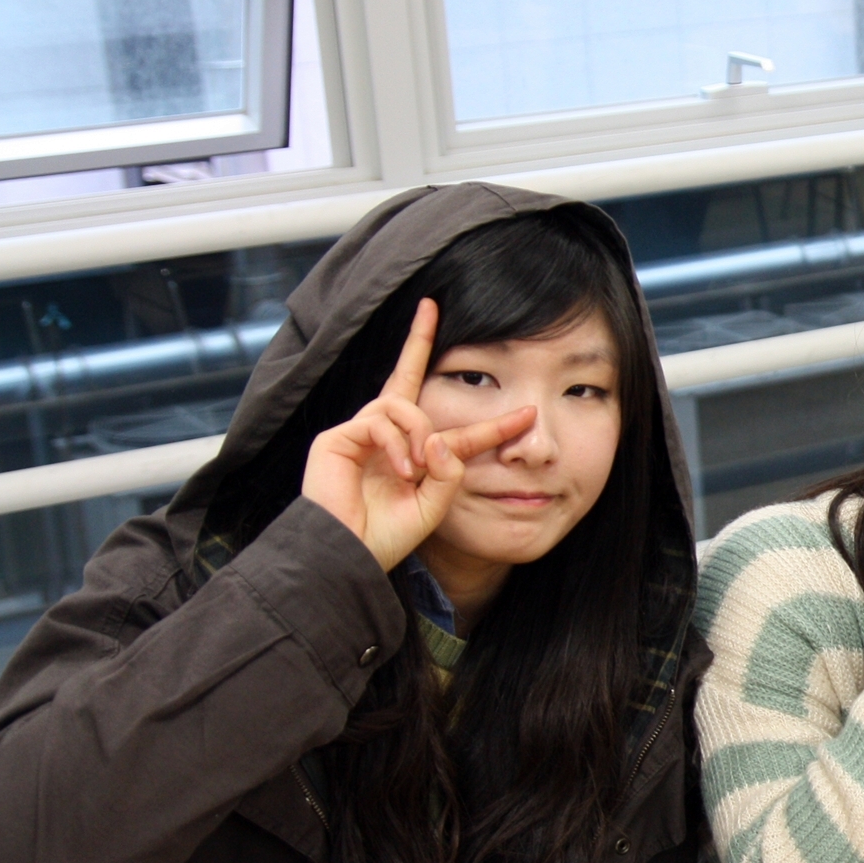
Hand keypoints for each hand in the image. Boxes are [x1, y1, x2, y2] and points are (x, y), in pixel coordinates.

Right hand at [302, 299, 536, 571]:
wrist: (347, 555)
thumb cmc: (385, 536)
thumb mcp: (434, 506)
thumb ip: (449, 471)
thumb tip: (441, 438)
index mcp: (417, 456)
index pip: (458, 430)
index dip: (493, 422)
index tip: (527, 411)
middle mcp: (389, 437)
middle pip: (407, 378)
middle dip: (418, 340)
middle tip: (431, 307)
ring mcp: (362, 434)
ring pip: (404, 405)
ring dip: (419, 433)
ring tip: (416, 469)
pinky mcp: (337, 437)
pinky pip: (380, 420)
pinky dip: (397, 443)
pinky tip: (400, 470)